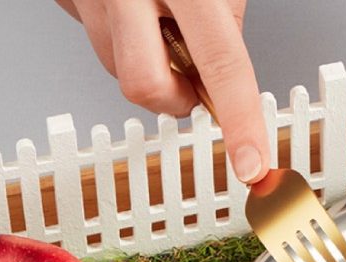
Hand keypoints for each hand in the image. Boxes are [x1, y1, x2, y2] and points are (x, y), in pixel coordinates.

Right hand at [57, 0, 268, 182]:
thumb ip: (223, 10)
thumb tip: (217, 63)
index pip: (222, 65)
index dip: (240, 121)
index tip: (252, 162)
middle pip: (144, 86)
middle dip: (173, 98)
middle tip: (194, 84)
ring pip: (115, 65)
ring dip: (147, 60)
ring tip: (161, 17)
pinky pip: (94, 33)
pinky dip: (118, 31)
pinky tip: (130, 1)